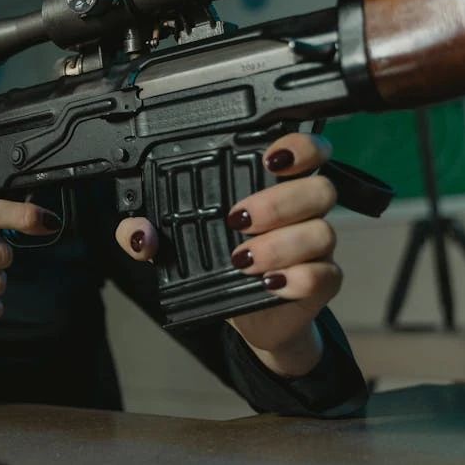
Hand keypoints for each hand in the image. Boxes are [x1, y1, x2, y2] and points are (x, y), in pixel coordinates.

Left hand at [114, 133, 339, 375]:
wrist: (244, 316)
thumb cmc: (215, 264)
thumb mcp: (173, 245)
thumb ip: (146, 232)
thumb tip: (138, 233)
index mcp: (271, 186)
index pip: (306, 152)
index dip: (300, 147)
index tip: (271, 159)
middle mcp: (302, 210)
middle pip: (319, 188)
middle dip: (279, 201)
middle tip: (238, 219)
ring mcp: (316, 246)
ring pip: (323, 230)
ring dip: (281, 244)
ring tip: (243, 260)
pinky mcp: (323, 281)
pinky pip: (326, 274)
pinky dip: (299, 278)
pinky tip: (270, 283)